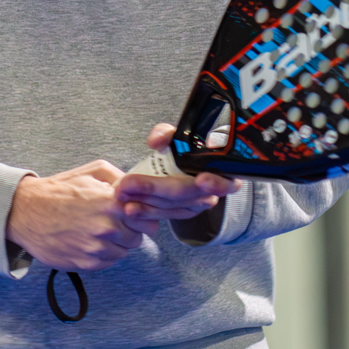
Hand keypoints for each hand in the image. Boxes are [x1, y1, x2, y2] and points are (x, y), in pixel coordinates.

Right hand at [5, 160, 157, 270]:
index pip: (148, 221)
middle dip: (130, 230)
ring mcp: (96, 249)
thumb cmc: (60, 190)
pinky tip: (90, 240)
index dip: (143, 217)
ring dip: (117, 243)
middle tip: (115, 222)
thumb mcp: (92, 171)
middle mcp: (107, 229)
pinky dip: (103, 254)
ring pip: (123, 252)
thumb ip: (121, 178)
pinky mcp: (86, 263)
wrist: (26, 212)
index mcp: (112, 204)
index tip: (134, 214)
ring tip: (99, 231)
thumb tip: (139, 189)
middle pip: (138, 238)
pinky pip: (108, 262)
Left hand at [116, 123, 240, 232]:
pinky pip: (164, 215)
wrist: (188, 160)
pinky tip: (129, 208)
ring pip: (172, 208)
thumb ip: (167, 133)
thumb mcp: (180, 134)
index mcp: (223, 170)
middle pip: (186, 195)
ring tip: (122, 196)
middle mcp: (212, 192)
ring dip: (146, 203)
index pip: (226, 181)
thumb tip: (156, 142)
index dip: (216, 182)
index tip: (202, 179)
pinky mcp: (182, 212)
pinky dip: (146, 212)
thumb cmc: (189, 144)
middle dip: (156, 190)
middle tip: (128, 185)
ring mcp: (196, 205)